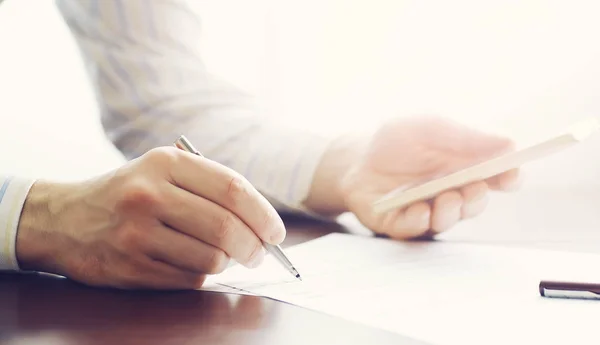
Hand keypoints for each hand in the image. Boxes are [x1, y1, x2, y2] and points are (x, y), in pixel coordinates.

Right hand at [15, 147, 285, 289]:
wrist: (63, 220)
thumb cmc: (128, 194)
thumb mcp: (162, 170)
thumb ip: (209, 185)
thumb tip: (261, 221)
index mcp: (164, 163)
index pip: (232, 189)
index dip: (263, 214)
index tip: (276, 232)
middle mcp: (149, 194)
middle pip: (226, 227)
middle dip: (254, 246)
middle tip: (259, 253)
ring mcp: (137, 233)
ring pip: (211, 258)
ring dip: (227, 262)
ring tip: (222, 256)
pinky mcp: (130, 266)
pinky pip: (189, 278)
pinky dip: (202, 274)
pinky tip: (192, 263)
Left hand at [338, 116, 519, 238]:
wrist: (355, 157)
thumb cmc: (396, 142)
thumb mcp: (429, 129)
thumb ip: (464, 138)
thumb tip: (508, 144)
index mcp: (462, 169)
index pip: (494, 178)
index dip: (507, 177)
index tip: (511, 174)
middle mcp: (449, 193)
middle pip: (474, 204)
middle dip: (477, 199)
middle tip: (473, 189)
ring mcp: (426, 211)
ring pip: (447, 220)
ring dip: (451, 211)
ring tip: (447, 197)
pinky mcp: (400, 224)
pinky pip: (414, 229)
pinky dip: (419, 221)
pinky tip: (418, 209)